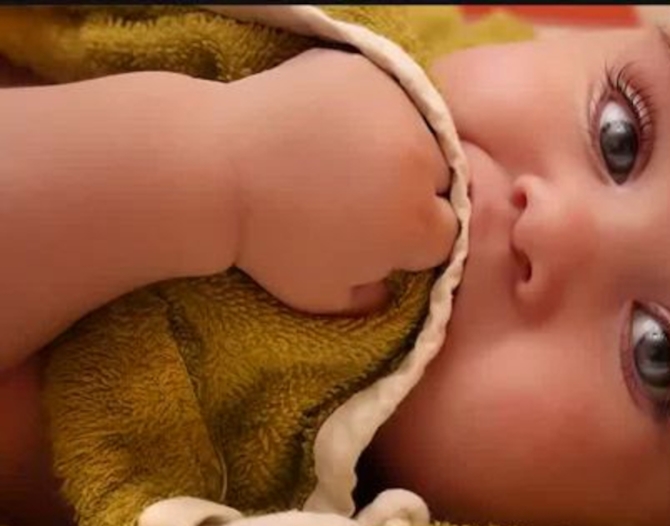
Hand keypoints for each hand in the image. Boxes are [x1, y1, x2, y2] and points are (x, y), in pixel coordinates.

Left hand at [218, 48, 457, 314]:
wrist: (216, 171)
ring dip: (398, 147)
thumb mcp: (320, 297)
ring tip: (347, 154)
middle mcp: (421, 163)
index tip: (380, 235)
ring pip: (420, 134)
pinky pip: (389, 96)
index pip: (444, 233)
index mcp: (416, 224)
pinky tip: (333, 124)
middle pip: (440, 181)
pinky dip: (370, 110)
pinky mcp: (371, 74)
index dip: (412, 239)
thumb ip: (368, 299)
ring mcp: (398, 110)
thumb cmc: (268, 242)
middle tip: (365, 193)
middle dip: (413, 191)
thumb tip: (386, 287)